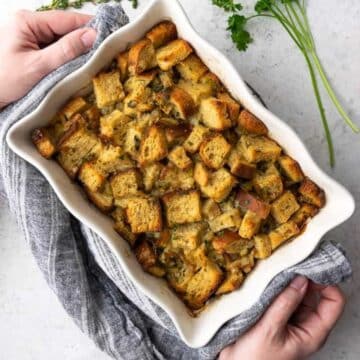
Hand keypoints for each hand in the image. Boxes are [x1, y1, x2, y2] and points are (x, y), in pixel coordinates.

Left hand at [0, 10, 96, 107]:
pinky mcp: (32, 49)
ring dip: (76, 51)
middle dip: (84, 41)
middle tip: (105, 53)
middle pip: (65, 29)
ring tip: (94, 61)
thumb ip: (66, 50)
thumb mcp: (38, 66)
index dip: (89, 27)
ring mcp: (30, 36)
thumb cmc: (5, 81)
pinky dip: (67, 57)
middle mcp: (29, 24)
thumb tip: (93, 36)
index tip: (111, 36)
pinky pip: (55, 49)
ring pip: (62, 39)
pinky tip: (77, 65)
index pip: (66, 19)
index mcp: (27, 21)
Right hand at [220, 276, 345, 359]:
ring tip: (278, 272)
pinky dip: (280, 287)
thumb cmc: (254, 357)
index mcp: (312, 333)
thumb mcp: (271, 328)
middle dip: (306, 279)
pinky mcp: (278, 316)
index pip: (333, 302)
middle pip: (317, 295)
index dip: (326, 284)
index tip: (310, 270)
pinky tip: (270, 281)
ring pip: (299, 294)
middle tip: (292, 266)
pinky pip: (284, 296)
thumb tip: (300, 279)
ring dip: (290, 282)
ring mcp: (292, 320)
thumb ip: (286, 303)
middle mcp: (305, 325)